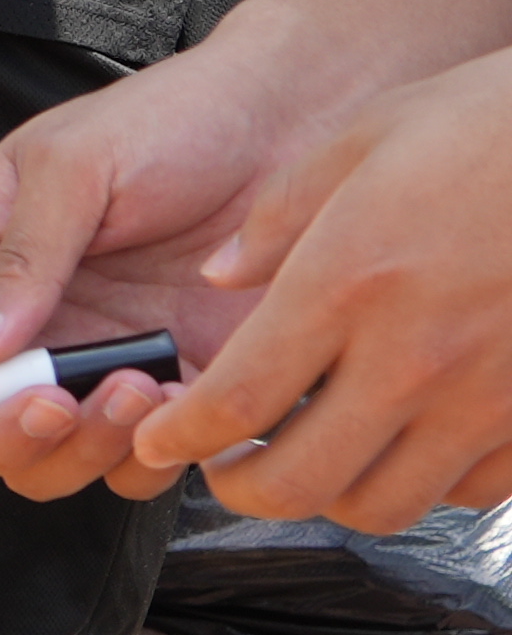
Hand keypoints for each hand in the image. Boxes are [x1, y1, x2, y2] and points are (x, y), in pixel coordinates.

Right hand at [0, 7, 351, 508]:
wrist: (299, 129)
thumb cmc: (174, 122)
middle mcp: (27, 331)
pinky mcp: (178, 395)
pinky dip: (150, 453)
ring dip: (81, 446)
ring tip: (135, 385)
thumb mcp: (73, 166)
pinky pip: (139, 465)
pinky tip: (180, 393)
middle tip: (50, 402)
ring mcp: (99, 368)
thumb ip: (22, 257)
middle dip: (0, 435)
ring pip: (52, 463)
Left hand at [119, 48, 511, 528]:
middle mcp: (415, 357)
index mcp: (348, 283)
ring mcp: (486, 399)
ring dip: (326, 495)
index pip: (237, 401)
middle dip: (238, 489)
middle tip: (219, 467)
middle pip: (299, 482)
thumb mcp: (364, 140)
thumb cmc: (490, 128)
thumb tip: (220, 274)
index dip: (180, 438)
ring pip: (381, 507)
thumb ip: (277, 218)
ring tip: (304, 458)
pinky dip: (417, 485)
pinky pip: (463, 493)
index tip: (156, 439)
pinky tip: (398, 442)